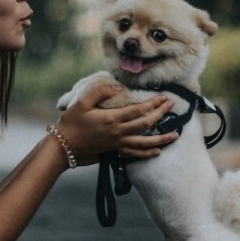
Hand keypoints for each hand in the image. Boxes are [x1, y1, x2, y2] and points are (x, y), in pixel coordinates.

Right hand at [55, 82, 178, 164]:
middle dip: (161, 114)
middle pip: (146, 124)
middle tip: (171, 106)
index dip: (153, 103)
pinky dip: (147, 153)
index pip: (138, 110)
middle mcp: (118, 132)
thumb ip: (100, 92)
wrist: (64, 146)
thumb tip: (118, 87)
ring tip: (175, 134)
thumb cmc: (71, 123)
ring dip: (161, 138)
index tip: (163, 97)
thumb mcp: (81, 103)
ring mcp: (117, 143)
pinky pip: (135, 153)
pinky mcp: (114, 151)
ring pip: (145, 142)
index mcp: (111, 118)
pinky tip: (158, 151)